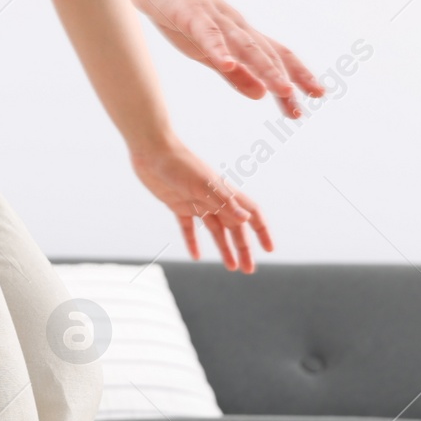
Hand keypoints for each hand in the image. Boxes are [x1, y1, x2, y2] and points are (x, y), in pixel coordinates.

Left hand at [131, 136, 269, 271]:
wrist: (151, 150)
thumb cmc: (179, 164)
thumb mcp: (202, 185)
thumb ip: (224, 202)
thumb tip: (245, 219)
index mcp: (224, 193)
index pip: (250, 214)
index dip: (261, 232)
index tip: (269, 250)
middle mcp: (214, 199)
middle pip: (234, 228)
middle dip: (244, 249)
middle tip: (248, 270)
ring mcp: (196, 203)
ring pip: (215, 231)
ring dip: (224, 249)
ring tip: (231, 268)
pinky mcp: (178, 204)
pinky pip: (188, 228)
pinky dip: (193, 242)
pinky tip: (196, 256)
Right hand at [132, 0, 323, 117]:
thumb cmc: (182, 21)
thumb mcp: (210, 55)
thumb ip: (235, 75)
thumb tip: (261, 96)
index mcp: (242, 37)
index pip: (277, 56)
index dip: (298, 74)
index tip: (316, 95)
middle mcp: (236, 27)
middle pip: (269, 52)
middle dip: (289, 76)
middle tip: (307, 99)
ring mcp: (215, 20)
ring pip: (245, 44)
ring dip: (265, 67)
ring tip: (282, 89)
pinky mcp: (190, 16)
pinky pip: (207, 33)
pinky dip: (218, 48)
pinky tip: (227, 63)